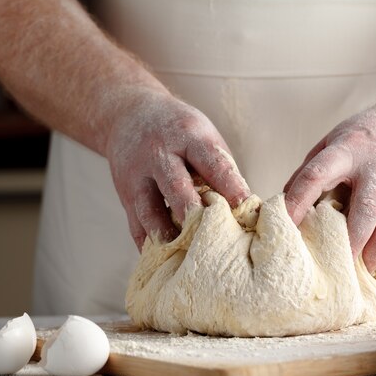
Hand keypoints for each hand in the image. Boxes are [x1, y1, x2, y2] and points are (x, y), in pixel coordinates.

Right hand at [105, 91, 250, 248]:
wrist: (128, 115)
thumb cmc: (180, 133)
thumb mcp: (203, 138)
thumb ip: (222, 171)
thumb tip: (250, 210)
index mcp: (188, 136)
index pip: (211, 162)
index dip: (229, 185)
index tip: (246, 207)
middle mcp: (159, 154)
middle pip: (175, 184)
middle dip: (192, 210)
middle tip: (211, 234)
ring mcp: (137, 175)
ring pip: (150, 209)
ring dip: (167, 233)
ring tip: (184, 254)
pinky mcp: (125, 195)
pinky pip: (135, 224)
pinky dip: (148, 244)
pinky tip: (163, 260)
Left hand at [284, 103, 375, 273]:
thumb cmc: (366, 137)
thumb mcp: (333, 141)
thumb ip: (310, 170)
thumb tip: (283, 204)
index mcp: (347, 151)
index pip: (317, 174)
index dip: (299, 200)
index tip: (287, 224)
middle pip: (366, 207)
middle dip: (352, 238)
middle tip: (337, 262)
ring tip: (365, 268)